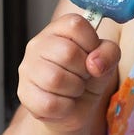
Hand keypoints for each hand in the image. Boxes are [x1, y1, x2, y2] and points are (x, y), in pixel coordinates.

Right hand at [16, 12, 119, 132]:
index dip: (91, 43)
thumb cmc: (88, 78)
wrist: (75, 109)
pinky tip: (65, 103)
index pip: (75, 25)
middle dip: (84, 71)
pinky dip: (65, 107)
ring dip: (75, 89)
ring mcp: (27, 68)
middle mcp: (37, 44)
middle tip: (83, 76)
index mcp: (58, 29)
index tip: (91, 56)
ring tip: (74, 89)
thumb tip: (94, 63)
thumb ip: (109, 53)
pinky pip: (50, 103)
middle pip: (67, 53)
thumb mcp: (106, 61)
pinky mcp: (24, 93)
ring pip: (56, 79)